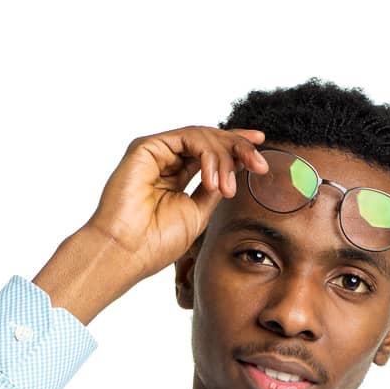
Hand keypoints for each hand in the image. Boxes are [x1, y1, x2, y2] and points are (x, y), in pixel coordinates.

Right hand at [85, 125, 270, 285]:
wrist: (128, 251)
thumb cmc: (156, 242)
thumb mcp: (199, 214)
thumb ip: (214, 189)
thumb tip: (234, 171)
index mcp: (176, 176)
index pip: (210, 154)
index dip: (236, 147)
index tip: (261, 149)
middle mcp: (166, 160)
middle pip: (210, 140)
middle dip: (238, 148)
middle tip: (259, 164)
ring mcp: (156, 152)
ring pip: (202, 137)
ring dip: (223, 158)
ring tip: (228, 188)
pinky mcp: (147, 146)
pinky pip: (187, 138)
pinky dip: (206, 155)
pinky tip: (212, 179)